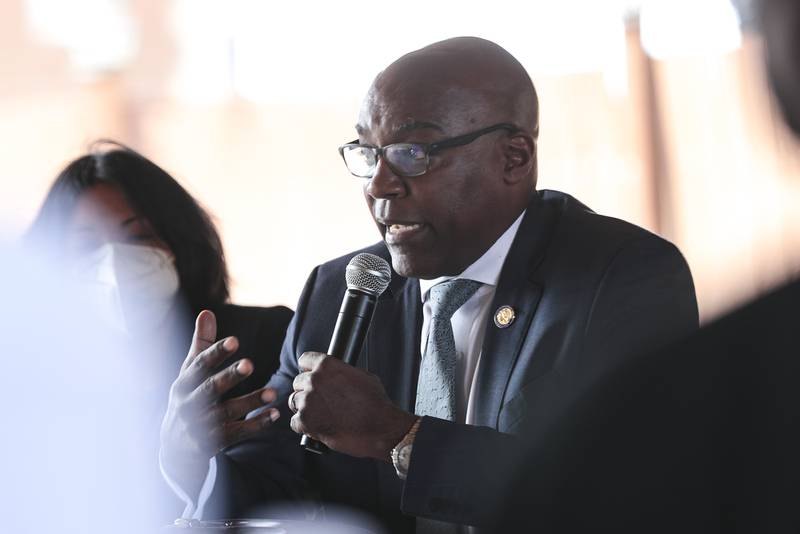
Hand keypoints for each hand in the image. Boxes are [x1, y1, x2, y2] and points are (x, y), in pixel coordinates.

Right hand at [159, 310, 279, 492]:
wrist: (173, 447)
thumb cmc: (188, 397)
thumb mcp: (190, 372)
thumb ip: (201, 343)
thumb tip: (206, 312)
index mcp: (184, 382)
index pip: (200, 364)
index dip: (217, 352)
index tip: (235, 340)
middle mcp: (189, 403)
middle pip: (210, 388)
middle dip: (230, 376)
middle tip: (251, 364)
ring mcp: (200, 425)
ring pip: (226, 412)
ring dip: (250, 402)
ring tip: (273, 392)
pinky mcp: (212, 443)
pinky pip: (236, 433)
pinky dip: (255, 425)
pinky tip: (274, 414)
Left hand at [289, 352, 416, 460]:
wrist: (380, 428)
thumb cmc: (375, 403)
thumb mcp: (362, 376)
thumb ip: (341, 372)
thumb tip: (334, 374)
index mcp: (327, 365)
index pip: (304, 360)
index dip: (308, 369)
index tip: (311, 376)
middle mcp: (314, 380)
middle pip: (298, 382)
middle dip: (307, 391)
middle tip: (321, 401)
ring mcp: (308, 401)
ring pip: (294, 401)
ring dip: (305, 408)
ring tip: (322, 415)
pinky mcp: (305, 422)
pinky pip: (295, 422)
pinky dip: (305, 426)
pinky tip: (319, 426)